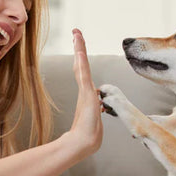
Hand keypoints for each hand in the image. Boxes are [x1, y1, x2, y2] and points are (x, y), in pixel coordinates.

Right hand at [67, 29, 102, 155]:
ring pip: (82, 65)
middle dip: (79, 47)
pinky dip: (81, 62)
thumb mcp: (96, 119)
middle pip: (81, 64)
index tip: (79, 46)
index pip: (84, 72)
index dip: (82, 59)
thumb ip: (96, 110)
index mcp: (87, 94)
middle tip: (76, 32)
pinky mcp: (86, 94)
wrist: (82, 143)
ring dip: (80, 49)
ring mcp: (84, 91)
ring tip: (77, 34)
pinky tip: (79, 51)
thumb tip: (98, 107)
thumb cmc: (89, 136)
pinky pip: (84, 75)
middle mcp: (84, 90)